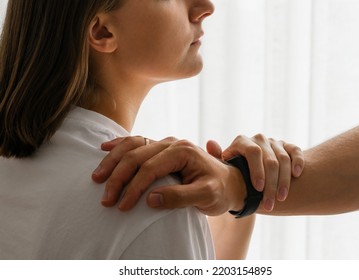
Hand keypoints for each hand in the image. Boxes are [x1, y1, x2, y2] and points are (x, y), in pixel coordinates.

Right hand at [92, 137, 245, 215]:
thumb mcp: (206, 196)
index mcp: (183, 151)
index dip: (134, 187)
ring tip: (97, 177)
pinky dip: (119, 145)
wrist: (230, 182)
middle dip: (118, 177)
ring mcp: (166, 143)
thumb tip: (150, 200)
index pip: (150, 168)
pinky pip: (136, 142)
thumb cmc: (220, 190)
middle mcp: (172, 143)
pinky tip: (104, 148)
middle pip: (137, 156)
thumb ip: (180, 197)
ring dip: (113, 160)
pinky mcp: (161, 148)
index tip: (123, 206)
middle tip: (106, 199)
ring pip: (132, 146)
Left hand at [206, 134, 303, 210]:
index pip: (252, 152)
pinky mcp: (286, 147)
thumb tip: (211, 143)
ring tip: (280, 198)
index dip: (256, 170)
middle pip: (270, 159)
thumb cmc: (232, 173)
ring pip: (283, 159)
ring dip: (284, 181)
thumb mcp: (222, 168)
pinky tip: (296, 175)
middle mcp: (258, 139)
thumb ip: (217, 157)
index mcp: (241, 142)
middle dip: (271, 184)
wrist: (246, 175)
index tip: (257, 188)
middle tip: (269, 203)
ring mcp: (273, 142)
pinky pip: (295, 151)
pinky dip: (297, 162)